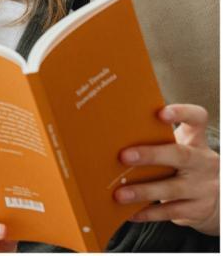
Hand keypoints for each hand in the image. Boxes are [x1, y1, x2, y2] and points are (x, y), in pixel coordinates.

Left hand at [115, 104, 218, 235]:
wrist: (216, 201)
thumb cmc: (184, 168)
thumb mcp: (179, 151)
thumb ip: (157, 142)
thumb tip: (113, 136)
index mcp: (196, 142)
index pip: (198, 119)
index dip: (182, 113)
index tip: (161, 112)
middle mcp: (203, 162)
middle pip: (180, 155)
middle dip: (151, 155)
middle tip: (123, 156)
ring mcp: (204, 187)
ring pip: (172, 188)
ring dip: (143, 191)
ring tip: (119, 194)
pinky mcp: (198, 209)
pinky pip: (171, 211)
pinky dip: (148, 213)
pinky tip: (130, 213)